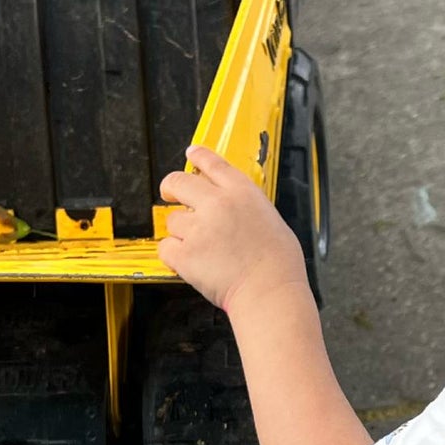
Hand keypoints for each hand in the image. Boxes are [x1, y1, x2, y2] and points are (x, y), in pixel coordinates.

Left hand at [157, 145, 306, 314]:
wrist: (269, 291)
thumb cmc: (278, 265)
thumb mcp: (272, 220)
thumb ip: (246, 208)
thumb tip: (233, 209)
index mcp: (242, 193)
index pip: (213, 164)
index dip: (198, 156)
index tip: (191, 153)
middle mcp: (218, 204)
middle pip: (179, 181)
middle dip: (170, 186)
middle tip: (169, 193)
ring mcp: (199, 228)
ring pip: (172, 220)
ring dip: (180, 232)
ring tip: (201, 249)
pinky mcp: (185, 253)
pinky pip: (165, 247)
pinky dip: (173, 256)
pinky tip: (189, 262)